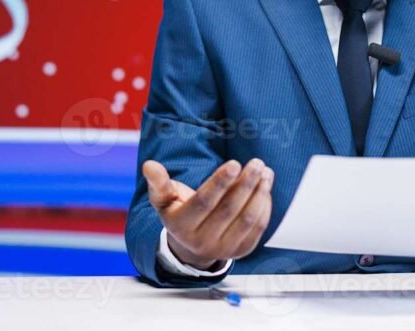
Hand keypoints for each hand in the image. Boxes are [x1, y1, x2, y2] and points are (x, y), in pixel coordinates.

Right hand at [142, 158, 273, 269]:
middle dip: (245, 184)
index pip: (204, 202)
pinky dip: (264, 207)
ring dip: (259, 194)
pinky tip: (265, 188)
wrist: (191, 245)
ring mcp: (223, 249)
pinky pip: (257, 229)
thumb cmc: (179, 212)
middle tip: (256, 163)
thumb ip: (158, 182)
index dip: (220, 183)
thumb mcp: (163, 199)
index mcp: (181, 226)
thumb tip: (149, 165)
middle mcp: (202, 242)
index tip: (234, 164)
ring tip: (265, 172)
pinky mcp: (241, 251)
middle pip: (228, 210)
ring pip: (246, 220)